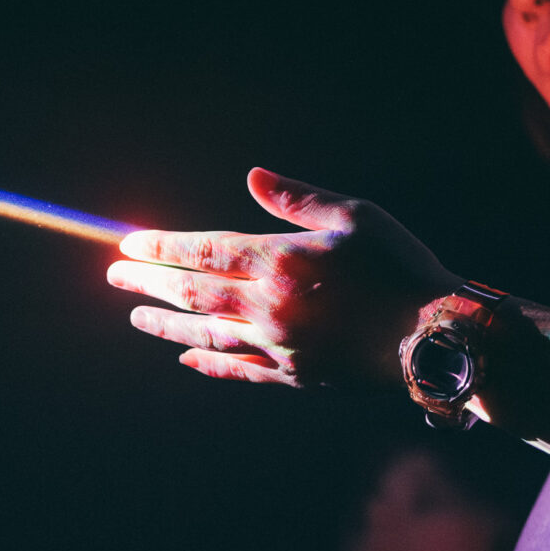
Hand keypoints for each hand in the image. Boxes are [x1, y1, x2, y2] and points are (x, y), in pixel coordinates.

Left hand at [108, 168, 460, 389]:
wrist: (435, 336)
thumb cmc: (400, 266)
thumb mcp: (354, 216)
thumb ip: (297, 199)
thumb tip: (252, 174)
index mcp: (280, 261)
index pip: (202, 252)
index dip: (161, 247)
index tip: (127, 244)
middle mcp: (269, 307)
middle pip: (193, 294)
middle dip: (149, 283)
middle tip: (114, 277)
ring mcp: (279, 346)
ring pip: (206, 335)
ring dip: (166, 325)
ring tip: (137, 317)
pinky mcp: (295, 375)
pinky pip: (240, 371)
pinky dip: (209, 363)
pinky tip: (187, 356)